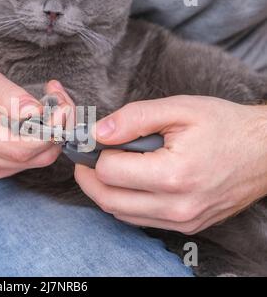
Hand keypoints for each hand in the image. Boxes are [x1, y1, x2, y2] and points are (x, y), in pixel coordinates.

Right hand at [0, 68, 72, 178]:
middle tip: (61, 100)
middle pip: (35, 155)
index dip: (47, 132)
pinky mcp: (2, 170)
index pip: (18, 147)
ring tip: (54, 105)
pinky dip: (45, 141)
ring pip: (40, 159)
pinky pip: (33, 159)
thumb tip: (38, 112)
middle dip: (57, 128)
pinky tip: (43, 121)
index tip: (61, 109)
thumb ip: (12, 96)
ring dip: (55, 133)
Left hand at [75, 96, 266, 233]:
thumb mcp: (179, 109)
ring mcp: (181, 220)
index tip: (95, 141)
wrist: (263, 152)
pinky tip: (128, 182)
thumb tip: (99, 132)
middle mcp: (176, 206)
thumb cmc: (224, 127)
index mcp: (173, 175)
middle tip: (86, 158)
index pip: (109, 172)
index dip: (96, 154)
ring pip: (120, 214)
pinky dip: (124, 202)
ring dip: (104, 191)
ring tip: (107, 167)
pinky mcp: (185, 226)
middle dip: (89, 177)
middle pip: (108, 199)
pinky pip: (139, 219)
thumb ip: (134, 118)